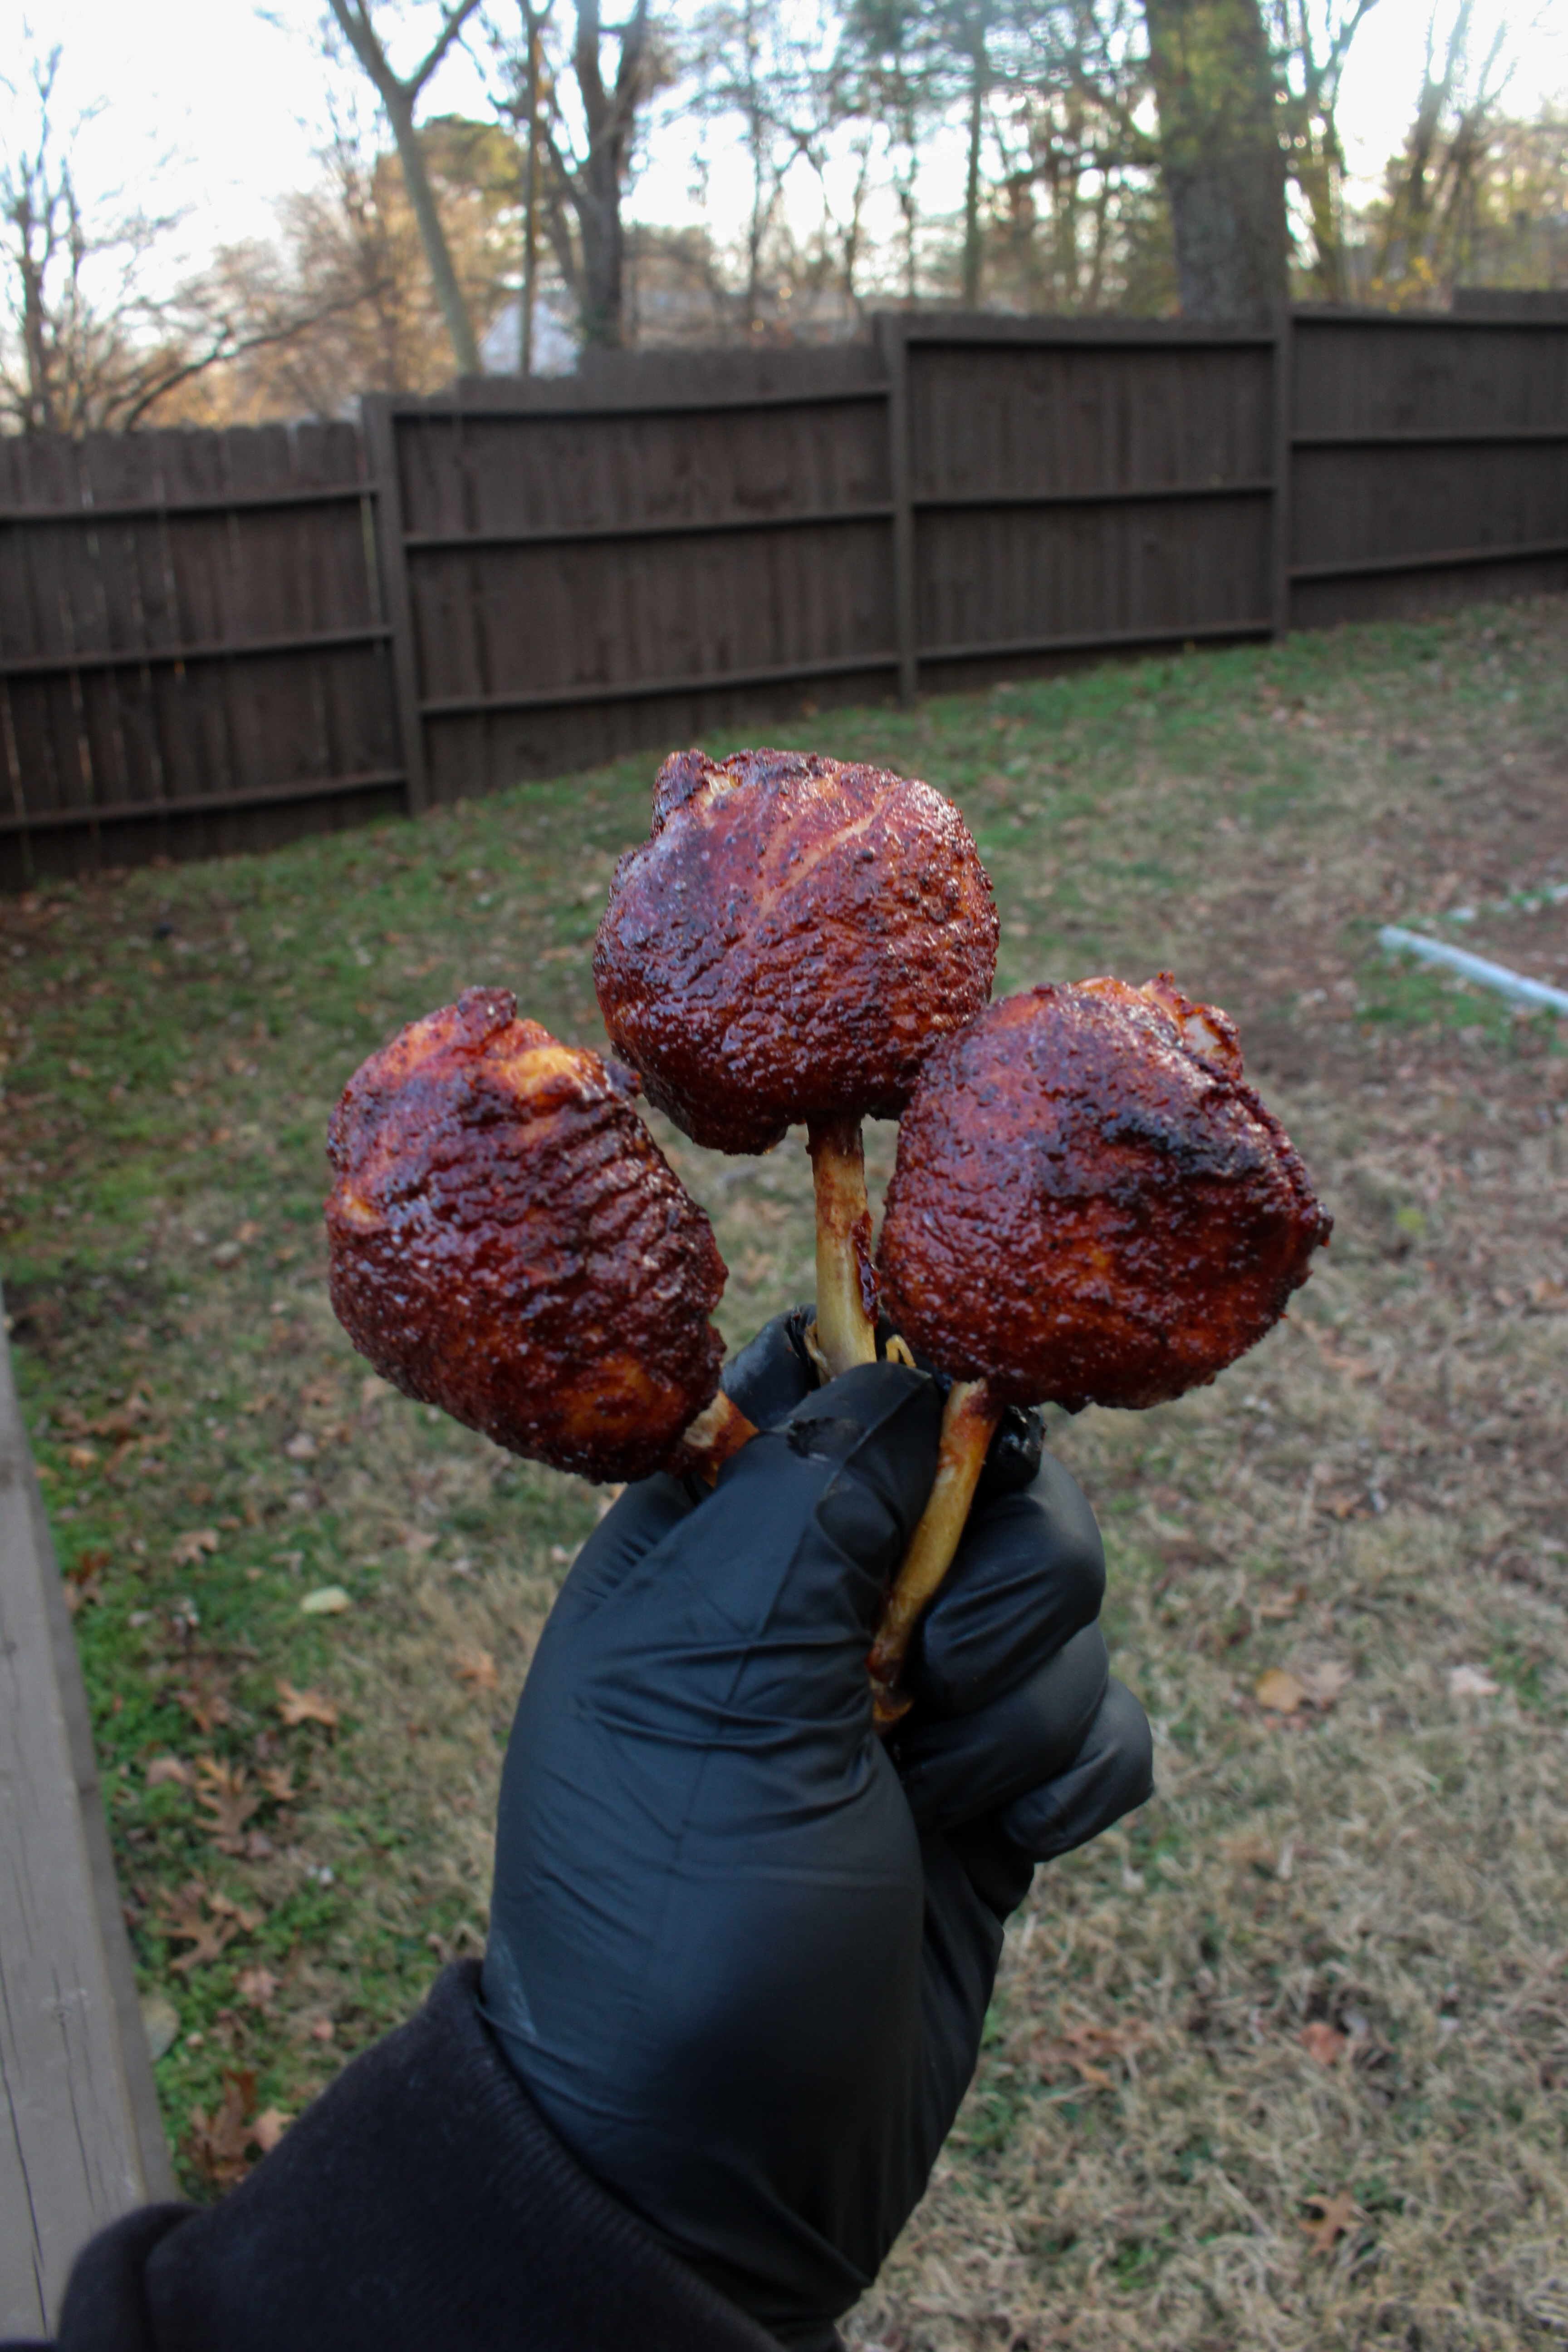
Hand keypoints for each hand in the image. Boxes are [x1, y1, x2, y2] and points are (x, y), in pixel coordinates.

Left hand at [481, 1314, 1151, 2348]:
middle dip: (1001, 1564)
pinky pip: (1106, 1718)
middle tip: (941, 1667)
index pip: (830, 1382)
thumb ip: (818, 1497)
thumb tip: (914, 1371)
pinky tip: (1011, 1841)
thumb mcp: (720, 1669)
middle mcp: (819, 1607)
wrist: (714, 2162)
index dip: (915, 1382)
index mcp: (714, 1546)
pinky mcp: (997, 1796)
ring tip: (938, 1789)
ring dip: (1030, 1690)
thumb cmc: (680, 1903)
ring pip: (1062, 1597)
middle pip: (989, 1476)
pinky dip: (1079, 1770)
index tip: (969, 1426)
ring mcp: (918, 1703)